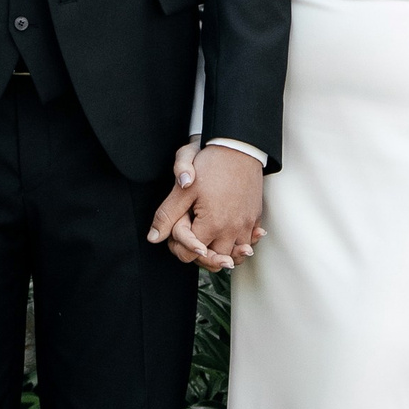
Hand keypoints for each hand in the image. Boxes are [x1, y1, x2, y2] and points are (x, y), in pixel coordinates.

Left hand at [148, 144, 264, 269]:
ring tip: (211, 246)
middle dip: (200, 256)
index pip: (190, 254)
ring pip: (235, 257)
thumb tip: (153, 237)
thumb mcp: (183, 190)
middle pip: (215, 262)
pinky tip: (231, 237)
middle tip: (192, 242)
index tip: (176, 235)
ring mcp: (247, 225)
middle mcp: (232, 230)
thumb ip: (167, 216)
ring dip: (223, 255)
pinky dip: (240, 245)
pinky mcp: (255, 217)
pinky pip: (250, 242)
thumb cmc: (211, 165)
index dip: (178, 247)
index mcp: (212, 225)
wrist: (239, 147)